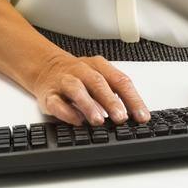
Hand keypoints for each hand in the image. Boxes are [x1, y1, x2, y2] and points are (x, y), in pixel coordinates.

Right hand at [27, 50, 149, 126]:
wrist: (46, 68)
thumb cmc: (79, 76)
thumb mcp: (99, 78)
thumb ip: (115, 94)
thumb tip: (133, 116)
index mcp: (99, 66)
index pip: (120, 80)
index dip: (132, 99)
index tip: (142, 116)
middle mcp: (82, 71)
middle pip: (98, 83)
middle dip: (111, 101)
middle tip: (121, 118)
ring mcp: (64, 81)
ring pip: (76, 89)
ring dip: (88, 105)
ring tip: (98, 120)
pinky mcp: (49, 95)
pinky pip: (56, 102)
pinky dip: (67, 112)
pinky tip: (76, 121)